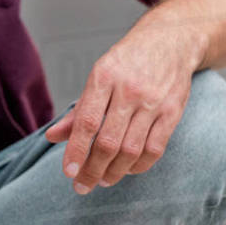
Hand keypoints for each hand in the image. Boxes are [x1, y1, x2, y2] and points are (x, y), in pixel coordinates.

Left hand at [45, 25, 201, 193]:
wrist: (171, 39)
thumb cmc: (128, 61)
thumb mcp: (98, 76)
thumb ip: (78, 110)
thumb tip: (52, 137)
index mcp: (104, 77)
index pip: (87, 122)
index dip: (76, 150)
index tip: (68, 172)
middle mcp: (129, 90)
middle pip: (108, 142)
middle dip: (92, 170)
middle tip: (82, 185)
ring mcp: (153, 102)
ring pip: (132, 150)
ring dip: (114, 172)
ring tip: (101, 181)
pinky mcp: (173, 111)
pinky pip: (155, 149)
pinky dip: (139, 166)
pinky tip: (126, 170)